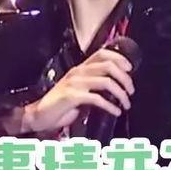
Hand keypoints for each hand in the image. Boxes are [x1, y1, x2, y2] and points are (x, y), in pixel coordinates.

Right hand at [5, 47, 135, 134]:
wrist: (39, 115)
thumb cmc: (60, 105)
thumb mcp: (79, 91)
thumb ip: (94, 86)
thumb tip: (117, 88)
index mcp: (80, 68)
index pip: (102, 54)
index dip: (119, 58)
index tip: (130, 69)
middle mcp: (78, 72)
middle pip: (108, 65)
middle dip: (124, 78)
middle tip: (131, 90)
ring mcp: (74, 83)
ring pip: (106, 81)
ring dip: (120, 93)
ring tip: (126, 103)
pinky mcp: (72, 96)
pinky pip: (97, 98)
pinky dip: (110, 105)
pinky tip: (115, 112)